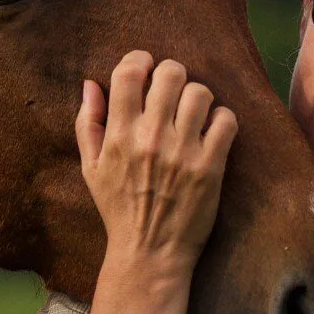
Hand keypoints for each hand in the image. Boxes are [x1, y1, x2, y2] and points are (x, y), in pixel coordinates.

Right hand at [75, 51, 237, 283]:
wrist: (149, 253)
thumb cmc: (118, 208)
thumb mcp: (90, 168)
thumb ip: (88, 123)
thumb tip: (91, 83)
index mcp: (118, 134)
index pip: (130, 72)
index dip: (140, 60)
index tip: (145, 68)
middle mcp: (150, 138)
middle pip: (170, 73)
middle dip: (172, 76)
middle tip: (172, 91)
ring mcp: (182, 152)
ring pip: (200, 93)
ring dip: (198, 97)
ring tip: (193, 112)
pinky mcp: (210, 167)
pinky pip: (225, 121)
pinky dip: (222, 119)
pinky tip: (212, 130)